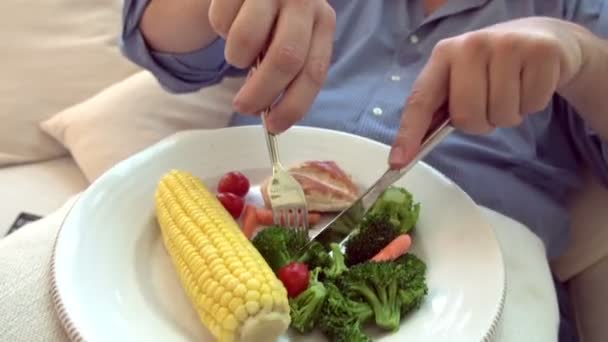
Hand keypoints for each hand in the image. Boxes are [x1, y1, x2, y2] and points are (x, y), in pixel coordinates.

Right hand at [208, 0, 335, 132]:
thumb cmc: (275, 16)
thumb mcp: (290, 38)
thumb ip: (286, 69)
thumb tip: (268, 111)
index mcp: (322, 21)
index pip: (314, 71)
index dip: (294, 104)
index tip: (274, 126)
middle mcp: (304, 0)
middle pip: (285, 58)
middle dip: (262, 92)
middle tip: (244, 106)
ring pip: (246, 39)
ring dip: (237, 57)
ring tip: (240, 52)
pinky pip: (221, 20)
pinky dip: (221, 29)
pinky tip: (232, 19)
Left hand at [389, 17, 585, 167]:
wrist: (541, 38)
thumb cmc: (491, 69)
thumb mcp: (461, 79)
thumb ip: (440, 108)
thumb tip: (410, 152)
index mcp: (443, 55)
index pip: (420, 100)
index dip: (409, 133)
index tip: (398, 162)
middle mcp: (471, 46)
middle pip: (467, 116)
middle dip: (479, 123)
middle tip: (488, 106)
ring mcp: (506, 46)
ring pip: (502, 114)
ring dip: (508, 115)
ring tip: (512, 92)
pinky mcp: (540, 52)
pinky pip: (533, 105)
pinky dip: (533, 105)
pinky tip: (530, 84)